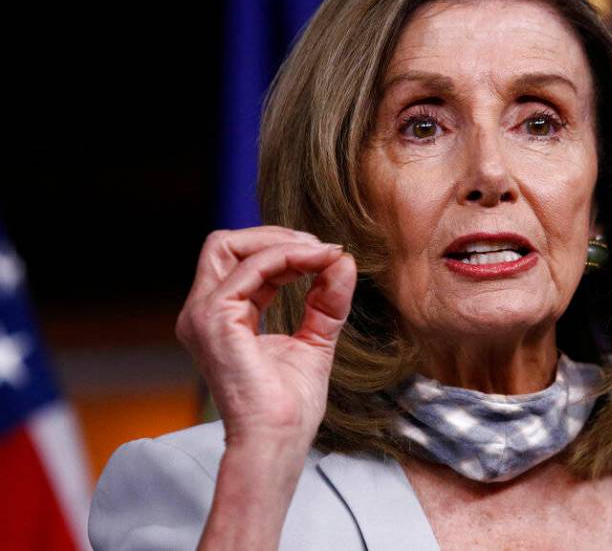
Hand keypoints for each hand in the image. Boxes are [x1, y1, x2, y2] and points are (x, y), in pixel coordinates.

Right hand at [176, 226, 355, 451]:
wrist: (277, 440)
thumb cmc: (289, 407)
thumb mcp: (315, 341)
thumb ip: (326, 301)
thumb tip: (343, 260)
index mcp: (222, 317)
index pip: (243, 262)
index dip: (285, 250)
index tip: (328, 255)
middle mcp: (203, 312)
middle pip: (226, 244)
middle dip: (277, 236)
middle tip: (322, 248)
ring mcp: (203, 314)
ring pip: (229, 244)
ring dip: (282, 241)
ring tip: (322, 253)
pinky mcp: (214, 318)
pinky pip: (250, 266)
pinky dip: (287, 256)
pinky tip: (316, 262)